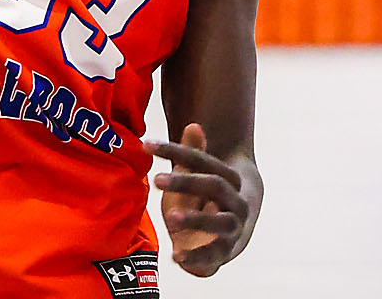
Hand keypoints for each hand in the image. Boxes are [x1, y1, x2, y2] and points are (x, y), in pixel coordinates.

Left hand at [146, 123, 255, 277]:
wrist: (225, 237)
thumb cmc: (202, 202)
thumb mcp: (193, 178)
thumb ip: (192, 154)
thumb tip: (193, 125)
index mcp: (227, 177)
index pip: (203, 160)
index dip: (175, 151)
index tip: (146, 144)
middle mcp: (235, 200)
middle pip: (215, 185)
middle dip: (186, 182)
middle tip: (156, 179)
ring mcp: (233, 227)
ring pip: (220, 221)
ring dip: (196, 219)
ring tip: (171, 217)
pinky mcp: (225, 252)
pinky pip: (214, 254)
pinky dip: (196, 257)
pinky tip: (176, 255)